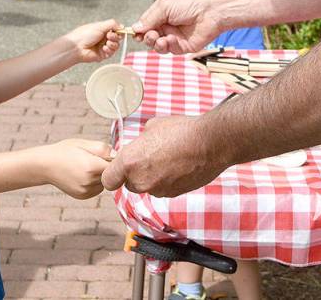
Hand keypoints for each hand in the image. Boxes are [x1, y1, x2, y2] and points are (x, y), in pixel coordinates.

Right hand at [40, 138, 111, 198]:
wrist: (46, 165)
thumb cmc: (66, 151)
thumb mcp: (85, 143)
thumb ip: (104, 148)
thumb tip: (117, 155)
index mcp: (92, 167)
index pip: (116, 166)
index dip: (114, 160)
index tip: (109, 155)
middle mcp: (89, 182)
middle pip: (110, 175)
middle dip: (107, 167)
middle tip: (95, 159)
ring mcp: (85, 191)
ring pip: (105, 183)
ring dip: (102, 176)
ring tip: (88, 166)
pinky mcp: (82, 196)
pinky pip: (97, 189)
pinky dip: (95, 182)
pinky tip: (85, 174)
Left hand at [63, 19, 120, 64]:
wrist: (76, 47)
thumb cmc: (84, 35)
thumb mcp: (100, 25)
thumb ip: (112, 24)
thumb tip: (122, 26)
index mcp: (103, 30)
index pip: (116, 30)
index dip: (119, 31)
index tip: (119, 30)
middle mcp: (104, 38)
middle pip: (118, 38)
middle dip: (115, 37)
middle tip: (109, 36)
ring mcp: (103, 46)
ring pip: (116, 46)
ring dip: (113, 44)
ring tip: (107, 43)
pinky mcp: (103, 55)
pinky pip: (112, 53)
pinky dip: (109, 50)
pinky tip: (104, 48)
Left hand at [101, 116, 227, 196]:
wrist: (211, 142)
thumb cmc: (182, 130)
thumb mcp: (153, 126)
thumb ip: (140, 141)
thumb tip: (140, 145)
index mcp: (130, 161)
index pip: (108, 180)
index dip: (113, 174)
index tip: (120, 168)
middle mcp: (141, 180)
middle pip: (129, 184)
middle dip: (136, 174)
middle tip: (151, 158)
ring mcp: (158, 189)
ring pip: (148, 187)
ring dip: (153, 177)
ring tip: (169, 159)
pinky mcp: (173, 194)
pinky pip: (164, 189)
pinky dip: (168, 181)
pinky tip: (179, 166)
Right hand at [133, 0, 224, 53]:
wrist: (211, 11)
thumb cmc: (190, 2)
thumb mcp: (164, 6)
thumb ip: (149, 18)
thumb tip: (135, 28)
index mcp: (162, 14)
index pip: (146, 24)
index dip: (140, 30)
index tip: (135, 33)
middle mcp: (168, 26)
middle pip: (150, 37)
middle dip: (147, 38)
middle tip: (150, 35)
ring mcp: (176, 37)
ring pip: (158, 46)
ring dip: (156, 44)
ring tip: (159, 39)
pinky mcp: (184, 46)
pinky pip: (171, 50)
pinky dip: (168, 46)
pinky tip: (171, 39)